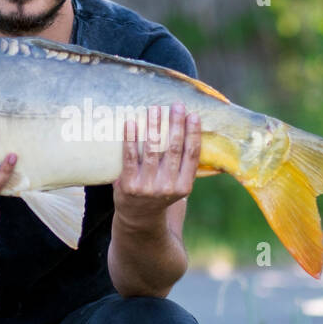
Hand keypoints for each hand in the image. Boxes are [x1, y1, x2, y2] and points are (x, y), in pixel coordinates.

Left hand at [113, 102, 199, 229]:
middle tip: (176, 105)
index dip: (193, 134)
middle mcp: (167, 186)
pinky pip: (130, 157)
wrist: (138, 218)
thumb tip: (192, 131)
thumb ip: (184, 166)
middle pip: (174, 149)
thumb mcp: (178, 186)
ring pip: (152, 150)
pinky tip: (131, 123)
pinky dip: (131, 138)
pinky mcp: (128, 185)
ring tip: (154, 109)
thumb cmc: (160, 193)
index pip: (192, 155)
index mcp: (184, 186)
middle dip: (176, 125)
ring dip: (154, 127)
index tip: (194, 115)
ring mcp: (147, 186)